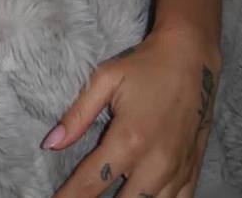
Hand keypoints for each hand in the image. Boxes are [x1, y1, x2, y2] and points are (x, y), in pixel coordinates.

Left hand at [43, 27, 220, 197]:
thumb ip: (77, 115)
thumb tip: (50, 143)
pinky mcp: (192, 170)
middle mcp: (156, 161)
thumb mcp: (105, 79)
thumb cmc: (144, 66)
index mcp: (129, 138)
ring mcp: (177, 169)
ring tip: (112, 197)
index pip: (90, 182)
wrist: (191, 58)